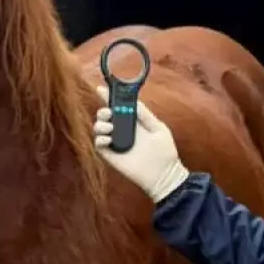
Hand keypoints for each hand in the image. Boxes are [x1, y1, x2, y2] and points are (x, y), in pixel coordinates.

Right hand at [92, 86, 189, 201]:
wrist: (164, 174)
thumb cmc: (164, 152)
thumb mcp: (159, 128)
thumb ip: (145, 115)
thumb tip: (133, 102)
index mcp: (133, 121)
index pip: (117, 106)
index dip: (108, 97)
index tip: (101, 89)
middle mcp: (122, 130)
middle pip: (104, 116)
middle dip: (103, 111)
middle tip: (109, 113)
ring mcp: (115, 142)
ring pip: (98, 128)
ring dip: (100, 124)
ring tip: (110, 128)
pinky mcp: (111, 155)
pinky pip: (98, 145)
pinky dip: (100, 139)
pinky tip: (109, 139)